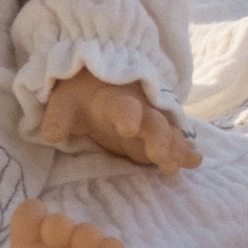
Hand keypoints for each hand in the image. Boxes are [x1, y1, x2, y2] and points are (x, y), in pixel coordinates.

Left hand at [37, 70, 199, 171]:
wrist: (99, 81)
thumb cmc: (81, 95)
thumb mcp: (64, 102)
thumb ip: (58, 117)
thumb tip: (51, 134)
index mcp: (114, 101)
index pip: (122, 106)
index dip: (126, 114)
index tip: (128, 127)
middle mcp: (140, 110)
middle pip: (153, 122)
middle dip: (158, 137)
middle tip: (159, 156)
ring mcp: (151, 122)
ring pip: (168, 134)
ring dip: (174, 148)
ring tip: (177, 165)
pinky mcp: (158, 134)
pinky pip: (175, 141)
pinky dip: (185, 150)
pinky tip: (195, 161)